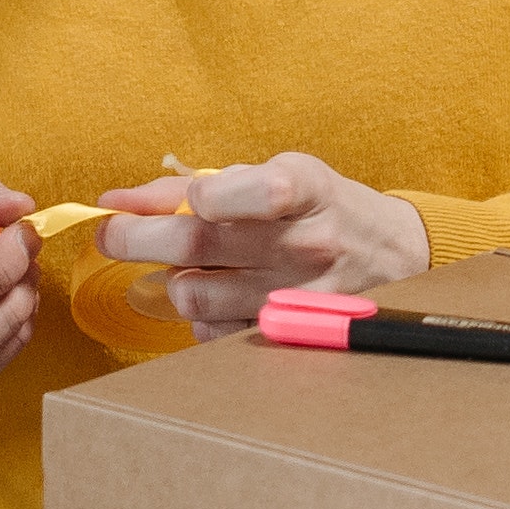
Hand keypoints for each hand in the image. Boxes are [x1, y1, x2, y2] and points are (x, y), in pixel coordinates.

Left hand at [94, 154, 429, 333]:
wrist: (397, 256)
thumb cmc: (322, 208)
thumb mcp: (279, 175)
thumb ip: (200, 186)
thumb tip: (117, 201)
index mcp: (307, 189)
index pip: (255, 192)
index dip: (203, 197)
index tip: (180, 199)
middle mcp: (307, 242)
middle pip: (198, 246)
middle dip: (136, 240)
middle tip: (113, 236)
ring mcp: (298, 294)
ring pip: (195, 294)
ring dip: (170, 280)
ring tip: (181, 267)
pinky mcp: (290, 333)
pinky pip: (214, 331)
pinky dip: (201, 314)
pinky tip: (219, 295)